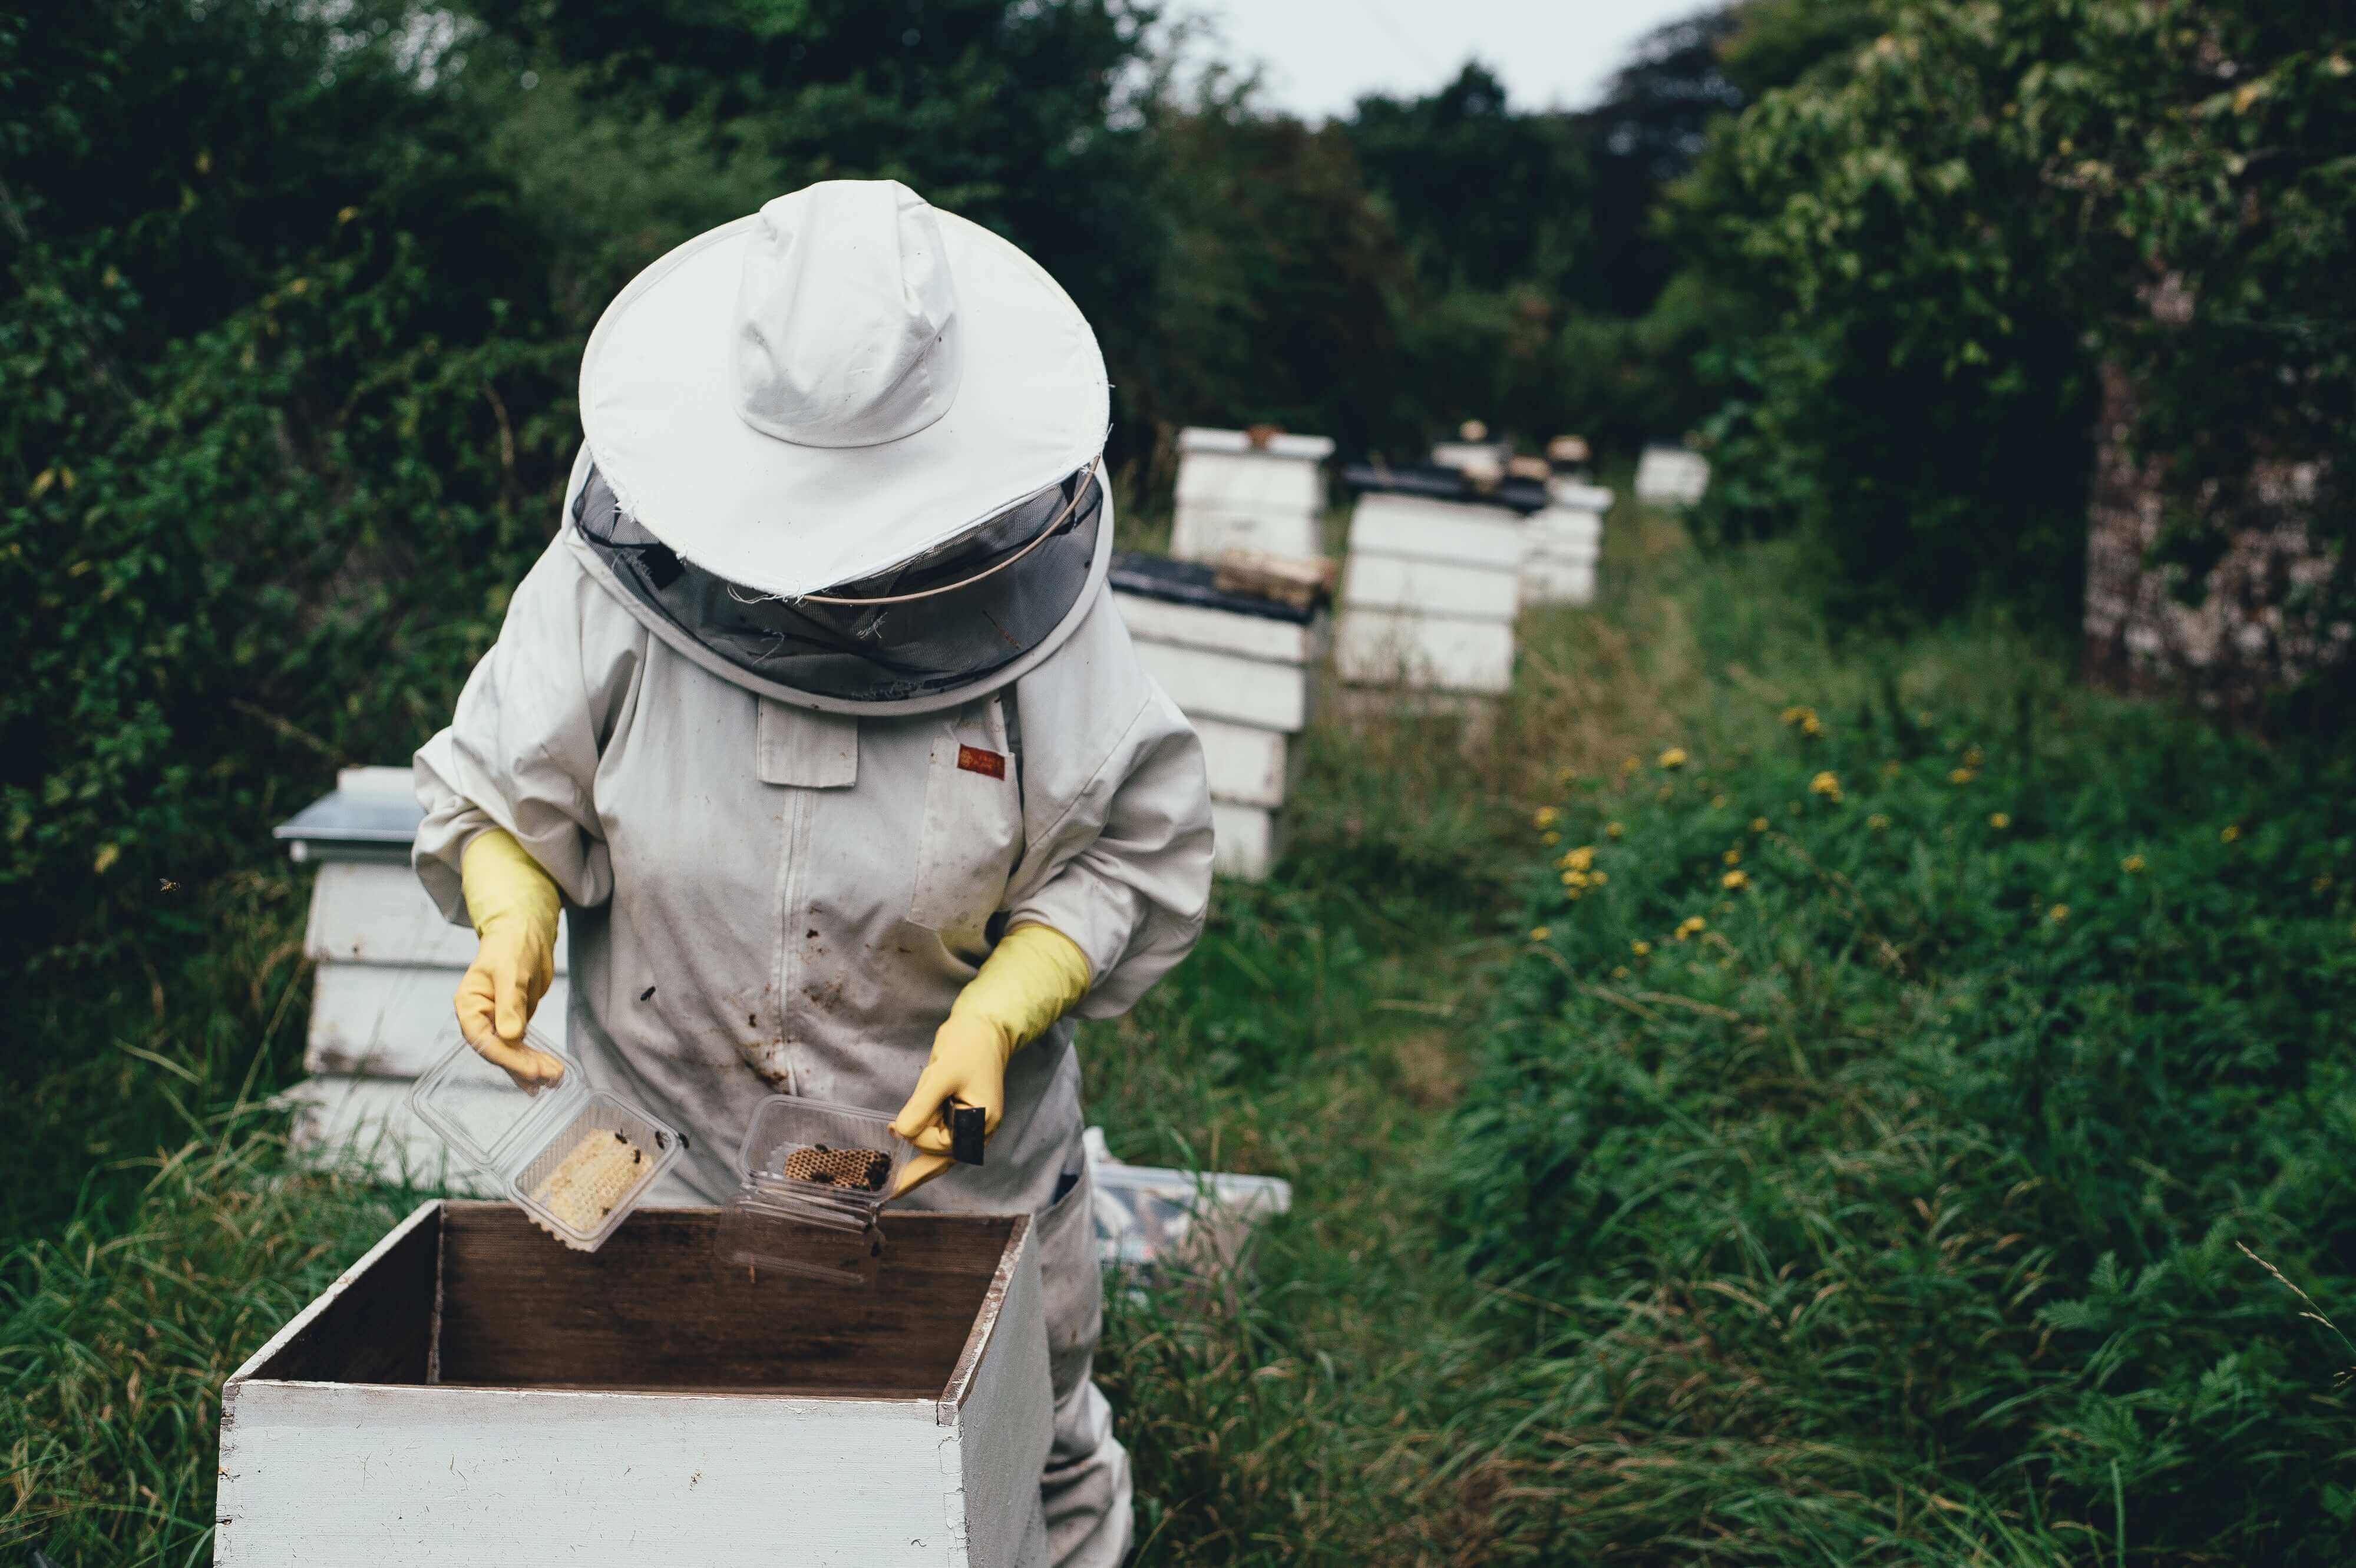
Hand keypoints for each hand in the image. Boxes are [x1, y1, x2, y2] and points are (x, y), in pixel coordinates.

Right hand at [455, 921, 564, 1090]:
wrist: (525, 933)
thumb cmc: (512, 945)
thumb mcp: (511, 972)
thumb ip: (510, 1003)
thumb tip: (510, 1035)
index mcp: (469, 1004)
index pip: (483, 1039)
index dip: (506, 1057)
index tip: (531, 1070)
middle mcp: (479, 1017)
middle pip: (498, 1050)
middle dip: (523, 1065)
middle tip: (549, 1077)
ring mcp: (496, 1021)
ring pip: (511, 1052)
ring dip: (531, 1067)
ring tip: (554, 1080)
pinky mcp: (513, 1022)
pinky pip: (521, 1046)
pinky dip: (533, 1059)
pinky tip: (547, 1075)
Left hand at [888, 1013, 1011, 1196]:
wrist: (983, 1029)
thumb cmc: (966, 1047)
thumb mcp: (940, 1075)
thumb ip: (921, 1106)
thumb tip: (900, 1133)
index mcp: (981, 1122)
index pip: (941, 1144)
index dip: (916, 1136)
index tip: (893, 1126)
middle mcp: (981, 1130)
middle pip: (943, 1158)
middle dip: (918, 1163)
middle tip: (891, 1175)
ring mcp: (974, 1127)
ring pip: (943, 1154)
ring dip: (920, 1156)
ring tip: (898, 1178)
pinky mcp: (964, 1119)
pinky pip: (944, 1142)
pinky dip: (925, 1148)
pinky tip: (909, 1166)